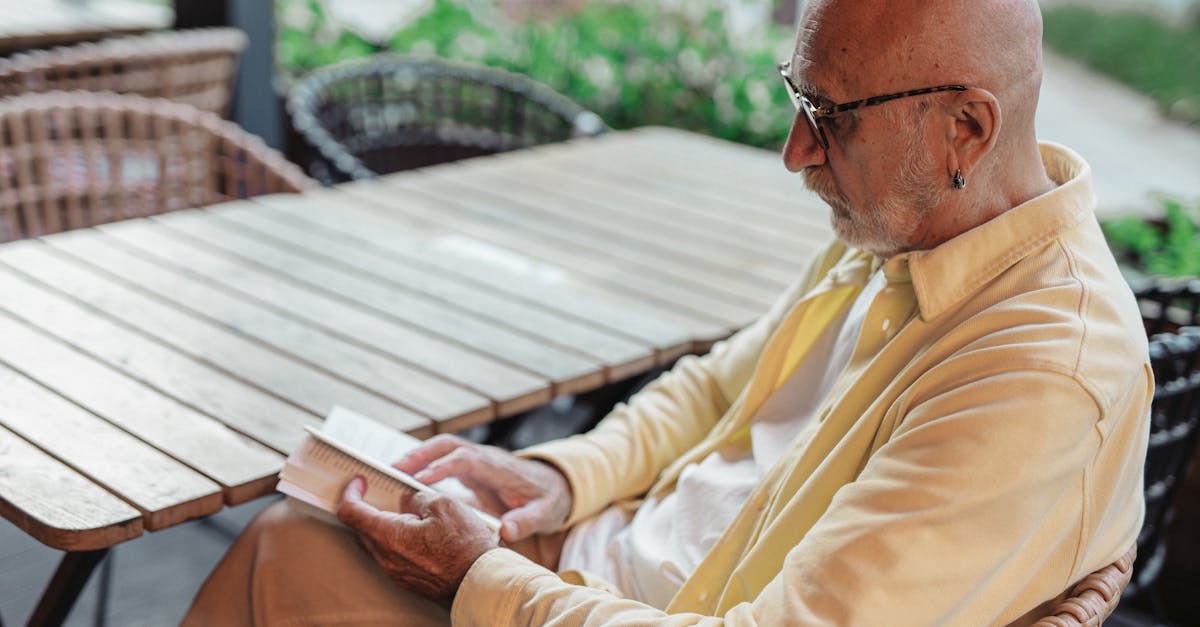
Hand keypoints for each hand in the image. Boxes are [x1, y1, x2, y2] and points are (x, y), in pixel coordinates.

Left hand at [337, 477, 497, 606]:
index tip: (359, 482)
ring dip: (383, 524)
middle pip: (361, 528)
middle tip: (379, 492)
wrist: (480, 582)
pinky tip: (416, 532)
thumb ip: (417, 497)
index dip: (350, 493)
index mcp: (390, 536)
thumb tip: (407, 499)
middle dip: (366, 507)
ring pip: (377, 543)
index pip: (351, 513)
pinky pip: (391, 556)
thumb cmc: (466, 546)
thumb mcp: (443, 504)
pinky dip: (395, 540)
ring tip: (406, 512)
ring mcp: (396, 572)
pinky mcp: (408, 580)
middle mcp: (387, 558)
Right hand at [395, 434, 571, 542]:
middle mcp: (485, 457)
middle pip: (449, 445)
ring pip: (442, 448)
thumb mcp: (545, 513)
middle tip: (394, 469)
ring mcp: (476, 460)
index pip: (468, 460)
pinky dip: (423, 464)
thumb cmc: (548, 499)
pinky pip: (442, 459)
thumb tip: (508, 530)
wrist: (555, 485)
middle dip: (421, 454)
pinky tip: (404, 478)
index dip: (444, 467)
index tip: (420, 480)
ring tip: (390, 471)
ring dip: (418, 456)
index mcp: (500, 467)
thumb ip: (527, 521)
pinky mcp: (470, 467)